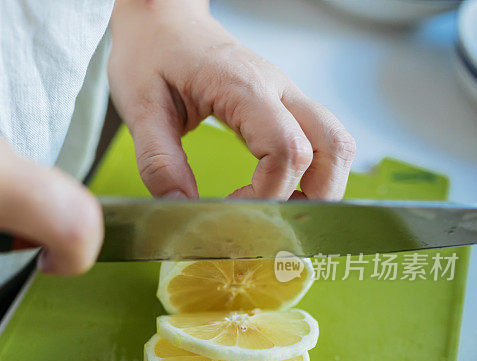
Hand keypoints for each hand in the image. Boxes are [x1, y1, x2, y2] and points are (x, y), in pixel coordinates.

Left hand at [108, 0, 355, 199]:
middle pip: (333, 147)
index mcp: (243, 87)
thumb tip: (181, 207)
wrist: (161, 18)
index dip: (268, 194)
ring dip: (323, 186)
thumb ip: (159, 162)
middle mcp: (277, 89)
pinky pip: (320, 138)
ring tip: (283, 212)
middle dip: (314, 197)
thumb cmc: (150, 54)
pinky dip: (314, 172)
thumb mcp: (140, 108)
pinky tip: (281, 191)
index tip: (233, 210)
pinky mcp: (283, 102)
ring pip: (337, 143)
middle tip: (275, 224)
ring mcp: (286, 94)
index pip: (286, 150)